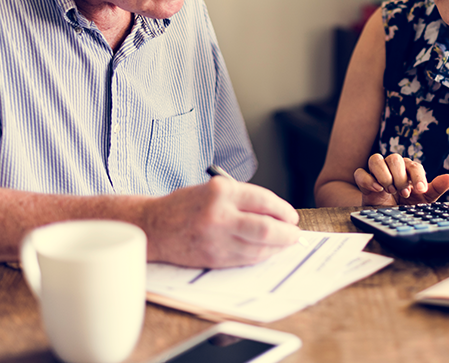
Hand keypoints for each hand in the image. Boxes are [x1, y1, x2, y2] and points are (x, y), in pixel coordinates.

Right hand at [144, 176, 299, 267]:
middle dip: (286, 232)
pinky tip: (268, 251)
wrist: (153, 226)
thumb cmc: (186, 205)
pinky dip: (262, 255)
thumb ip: (243, 199)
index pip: (263, 200)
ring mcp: (215, 239)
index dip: (283, 210)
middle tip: (295, 233)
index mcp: (220, 191)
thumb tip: (278, 213)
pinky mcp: (213, 258)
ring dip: (278, 247)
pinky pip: (246, 259)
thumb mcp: (213, 189)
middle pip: (265, 228)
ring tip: (285, 243)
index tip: (291, 216)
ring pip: (258, 247)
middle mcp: (219, 215)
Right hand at [354, 153, 448, 205]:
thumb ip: (436, 188)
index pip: (414, 165)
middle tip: (403, 193)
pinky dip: (368, 180)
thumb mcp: (424, 199)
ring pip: (375, 159)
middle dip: (400, 177)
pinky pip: (360, 173)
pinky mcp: (364, 181)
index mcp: (408, 169)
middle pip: (394, 158)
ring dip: (384, 175)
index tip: (419, 190)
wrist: (388, 216)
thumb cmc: (407, 205)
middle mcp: (392, 167)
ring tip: (389, 190)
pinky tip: (377, 189)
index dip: (417, 177)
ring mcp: (377, 172)